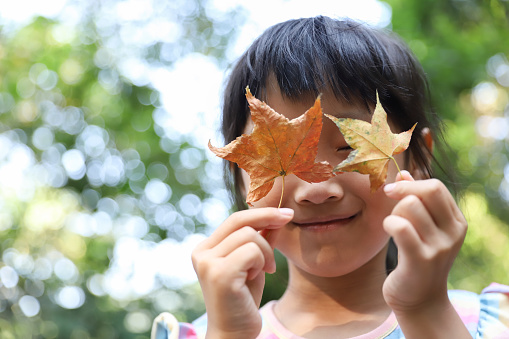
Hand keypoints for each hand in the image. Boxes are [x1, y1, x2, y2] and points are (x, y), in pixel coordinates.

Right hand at [192, 207, 292, 338]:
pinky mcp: (220, 274)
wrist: (235, 333)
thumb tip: (277, 215)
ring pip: (250, 236)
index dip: (262, 213)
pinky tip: (258, 277)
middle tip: (289, 219)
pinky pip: (252, 251)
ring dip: (266, 252)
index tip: (285, 213)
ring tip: (265, 270)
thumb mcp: (254, 263)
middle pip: (240, 221)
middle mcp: (202, 253)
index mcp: (206, 248)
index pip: (235, 219)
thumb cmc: (244, 299)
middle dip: (268, 218)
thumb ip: (261, 239)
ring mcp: (208, 263)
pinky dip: (262, 262)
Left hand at [382, 171, 466, 312]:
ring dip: (393, 212)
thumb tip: (404, 173)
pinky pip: (400, 227)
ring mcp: (439, 247)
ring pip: (409, 206)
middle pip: (427, 190)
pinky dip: (388, 224)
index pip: (435, 186)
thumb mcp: (423, 228)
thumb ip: (416, 200)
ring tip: (393, 227)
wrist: (420, 300)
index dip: (410, 184)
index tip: (393, 191)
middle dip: (402, 192)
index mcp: (456, 222)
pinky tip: (388, 232)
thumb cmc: (417, 258)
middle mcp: (453, 233)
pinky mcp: (420, 260)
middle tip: (390, 205)